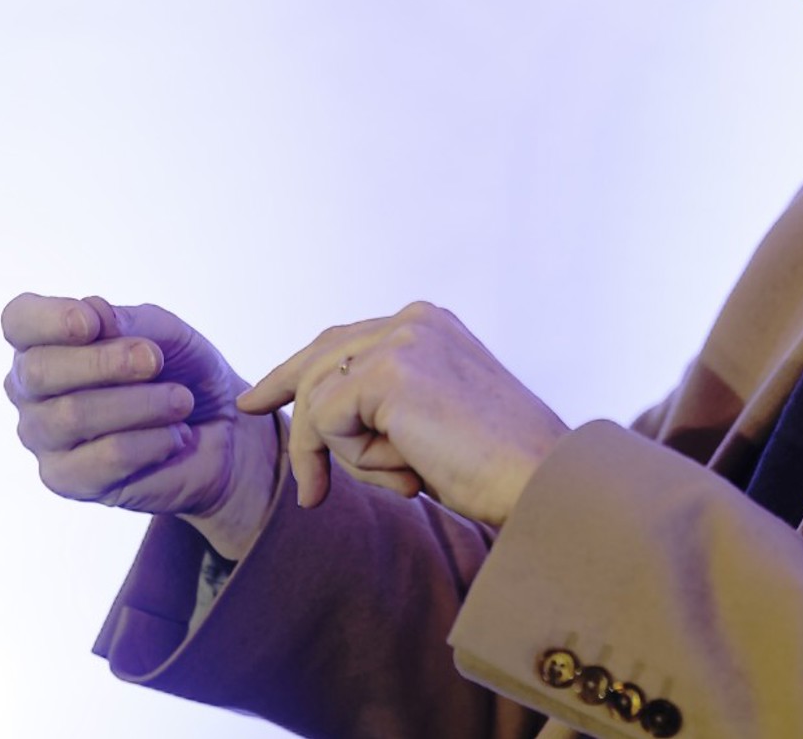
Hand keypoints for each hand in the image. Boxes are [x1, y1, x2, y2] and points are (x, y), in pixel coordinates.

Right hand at [2, 292, 278, 559]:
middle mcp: (31, 391)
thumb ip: (126, 320)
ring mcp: (42, 438)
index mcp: (45, 343)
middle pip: (38, 370)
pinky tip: (175, 436)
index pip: (19, 320)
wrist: (219, 430)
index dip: (50, 318)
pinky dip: (153, 440)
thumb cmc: (180, 372)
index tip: (93, 322)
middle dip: (106, 361)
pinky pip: (107, 456)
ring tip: (181, 401)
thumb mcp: (165, 332)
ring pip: (73, 415)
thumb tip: (93, 314)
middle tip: (154, 360)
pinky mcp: (66, 480)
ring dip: (142, 403)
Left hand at [238, 301, 567, 527]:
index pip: (343, 340)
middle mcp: (414, 320)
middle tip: (277, 447)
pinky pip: (328, 423)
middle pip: (318, 356)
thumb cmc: (495, 467)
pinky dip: (356, 461)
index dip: (298, 372)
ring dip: (348, 455)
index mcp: (430, 324)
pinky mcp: (388, 372)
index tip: (263, 399)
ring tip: (403, 479)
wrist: (539, 481)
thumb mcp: (432, 420)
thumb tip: (325, 417)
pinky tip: (408, 474)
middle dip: (287, 400)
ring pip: (320, 398)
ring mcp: (401, 340)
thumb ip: (385, 403)